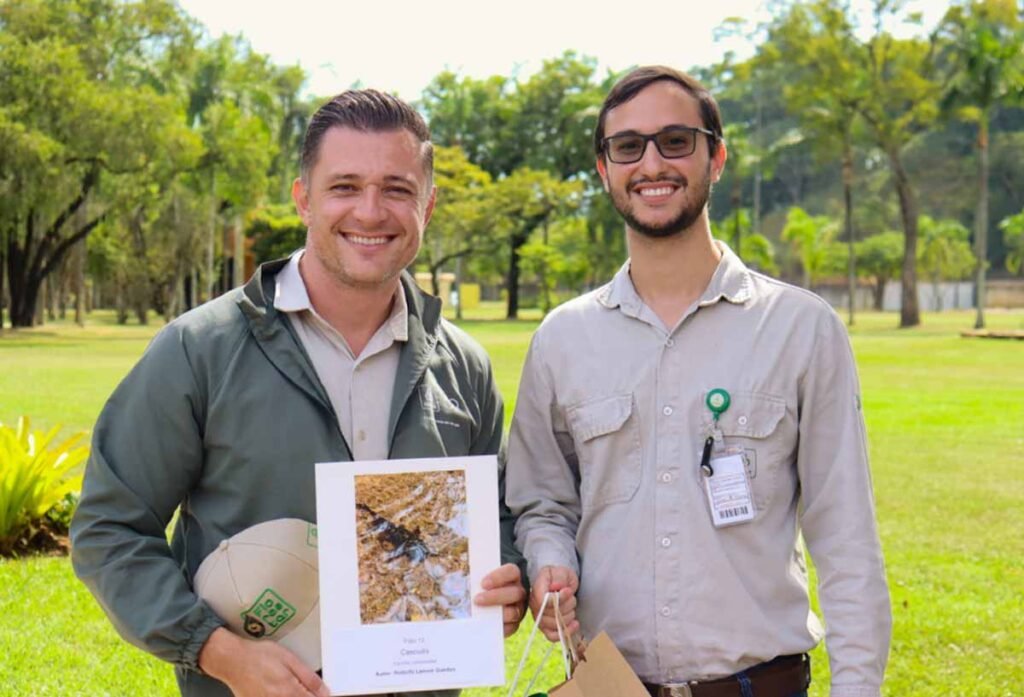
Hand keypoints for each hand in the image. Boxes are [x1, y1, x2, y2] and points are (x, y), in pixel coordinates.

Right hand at [198, 627, 329, 696]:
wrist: (232, 660)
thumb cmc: (258, 656)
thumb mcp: (289, 659)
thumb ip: (308, 677)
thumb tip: (324, 690)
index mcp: (288, 691)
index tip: (324, 694)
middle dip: (307, 696)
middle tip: (303, 687)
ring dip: (295, 696)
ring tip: (288, 686)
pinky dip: (282, 696)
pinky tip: (280, 690)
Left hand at [474, 563, 527, 636]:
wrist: (482, 602)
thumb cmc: (478, 585)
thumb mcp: (475, 578)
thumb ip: (470, 576)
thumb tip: (455, 574)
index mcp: (511, 576)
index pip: (511, 571)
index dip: (499, 577)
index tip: (483, 583)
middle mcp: (517, 592)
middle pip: (515, 593)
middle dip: (496, 597)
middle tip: (477, 600)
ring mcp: (518, 609)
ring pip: (514, 612)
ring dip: (498, 615)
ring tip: (481, 615)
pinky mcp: (514, 624)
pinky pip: (511, 628)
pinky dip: (500, 628)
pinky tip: (487, 627)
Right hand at [529, 565, 578, 641]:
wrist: (561, 582)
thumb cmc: (560, 576)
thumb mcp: (561, 572)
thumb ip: (559, 578)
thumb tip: (557, 587)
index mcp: (536, 590)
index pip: (544, 601)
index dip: (559, 599)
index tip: (569, 591)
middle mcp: (535, 606)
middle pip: (552, 614)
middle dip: (567, 606)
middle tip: (572, 597)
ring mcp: (539, 618)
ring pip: (555, 625)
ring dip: (569, 616)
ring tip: (572, 607)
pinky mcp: (545, 627)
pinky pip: (552, 636)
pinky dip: (565, 632)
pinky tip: (574, 624)